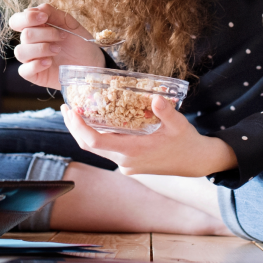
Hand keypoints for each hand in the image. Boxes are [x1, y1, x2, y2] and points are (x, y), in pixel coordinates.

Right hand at [8, 3, 105, 89]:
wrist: (92, 62)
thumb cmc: (80, 43)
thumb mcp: (70, 24)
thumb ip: (53, 13)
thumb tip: (36, 9)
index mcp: (36, 29)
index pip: (16, 21)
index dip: (27, 18)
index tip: (44, 18)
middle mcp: (31, 44)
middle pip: (25, 35)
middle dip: (45, 34)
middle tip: (62, 37)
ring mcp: (31, 60)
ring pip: (20, 52)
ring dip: (41, 48)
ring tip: (57, 50)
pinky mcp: (34, 75)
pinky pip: (24, 70)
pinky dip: (35, 65)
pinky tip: (49, 62)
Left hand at [61, 95, 238, 176]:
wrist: (195, 162)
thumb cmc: (187, 142)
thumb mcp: (179, 124)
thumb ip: (166, 112)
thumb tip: (156, 98)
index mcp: (133, 152)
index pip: (96, 142)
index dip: (79, 128)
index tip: (71, 112)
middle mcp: (125, 161)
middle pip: (89, 146)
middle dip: (74, 128)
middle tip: (66, 108)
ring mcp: (126, 165)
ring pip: (96, 149)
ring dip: (83, 132)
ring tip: (76, 112)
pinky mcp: (128, 164)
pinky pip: (106, 150)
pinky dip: (97, 136)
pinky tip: (96, 121)